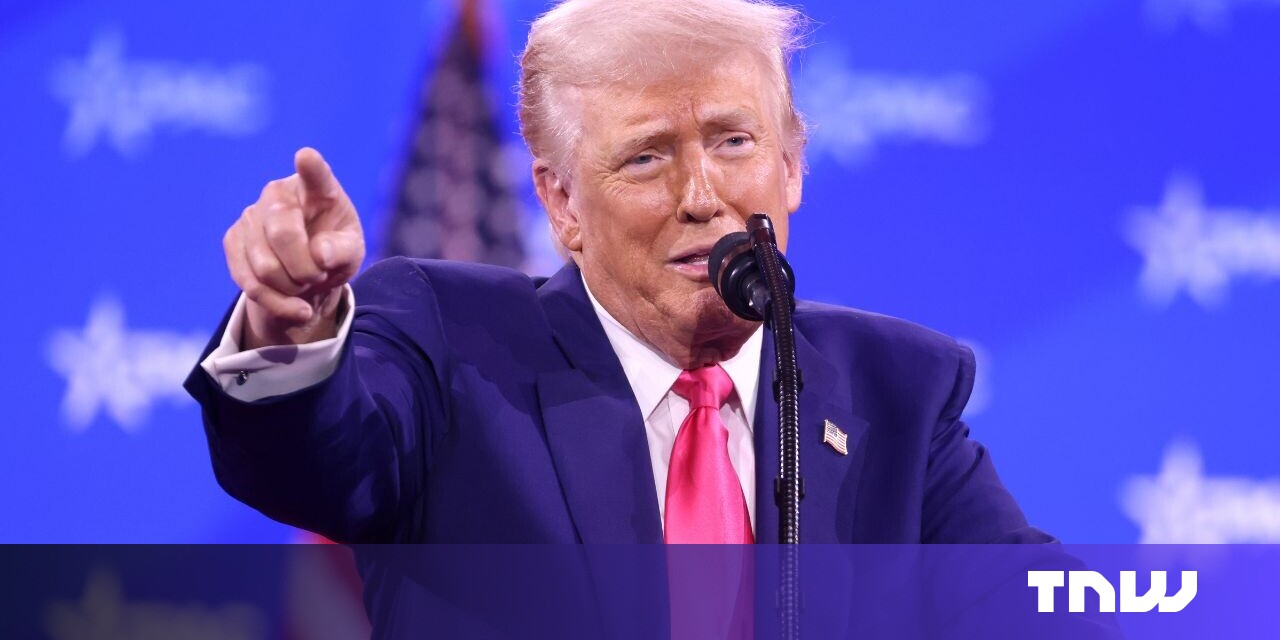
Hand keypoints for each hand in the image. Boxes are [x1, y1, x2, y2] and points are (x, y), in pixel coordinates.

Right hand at [224, 147, 365, 348]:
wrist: (307, 273)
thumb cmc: (334, 251)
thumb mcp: (352, 252)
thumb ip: (343, 250)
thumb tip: (320, 255)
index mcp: (317, 189)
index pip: (315, 175)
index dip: (311, 167)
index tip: (307, 157)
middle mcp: (278, 194)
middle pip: (283, 235)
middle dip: (306, 270)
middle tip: (319, 276)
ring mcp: (250, 215)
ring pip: (264, 266)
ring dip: (292, 289)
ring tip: (306, 285)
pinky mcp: (233, 240)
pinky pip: (249, 282)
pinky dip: (277, 303)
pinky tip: (296, 307)